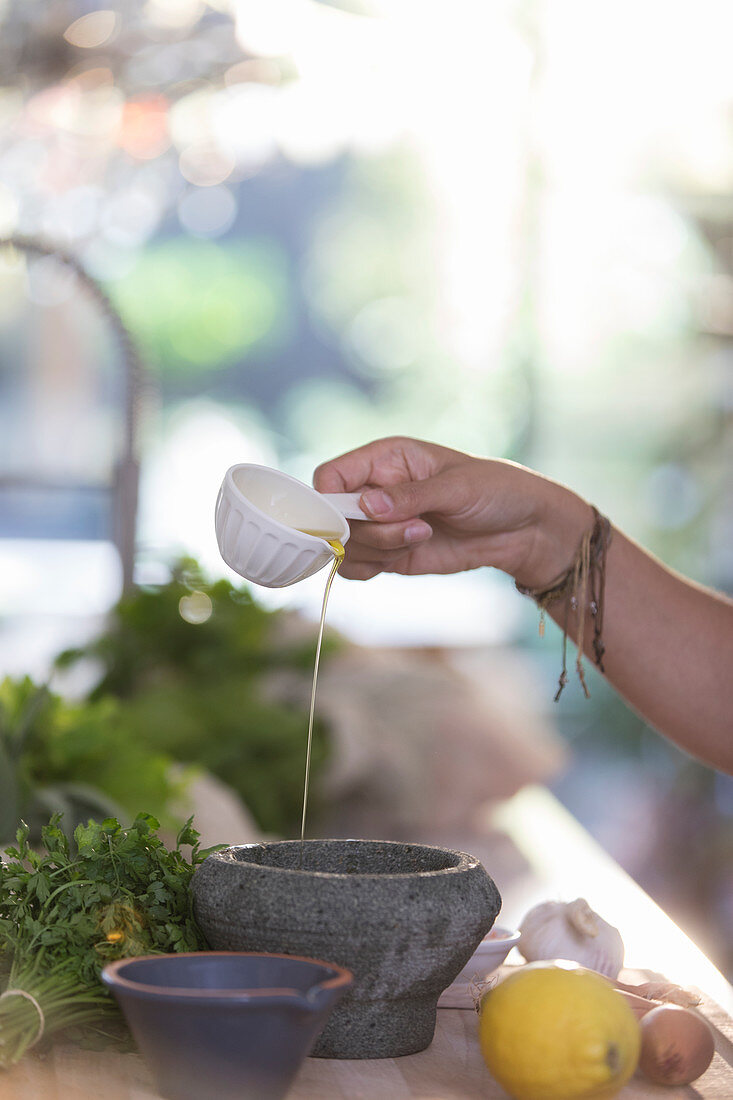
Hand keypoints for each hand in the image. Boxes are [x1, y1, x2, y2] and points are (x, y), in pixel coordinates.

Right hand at [313, 436, 590, 584]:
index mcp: (384, 458)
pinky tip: (407, 556)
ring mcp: (379, 524)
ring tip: (423, 536)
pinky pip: (357, 567)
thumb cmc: (495, 491)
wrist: (522, 530)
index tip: (355, 519)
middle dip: (369, 531)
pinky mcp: (388, 553)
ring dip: (378, 550)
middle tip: (415, 528)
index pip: (330, 476)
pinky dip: (373, 568)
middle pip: (333, 517)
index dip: (329, 500)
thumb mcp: (456, 487)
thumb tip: (367, 505)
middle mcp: (374, 489)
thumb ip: (410, 496)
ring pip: (344, 546)